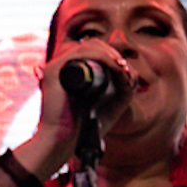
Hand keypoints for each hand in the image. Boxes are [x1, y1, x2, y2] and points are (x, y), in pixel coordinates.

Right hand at [23, 39, 132, 169]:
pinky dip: (102, 57)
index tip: (127, 71)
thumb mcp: (110, 104)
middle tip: (126, 69)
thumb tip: (132, 71)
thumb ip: (121, 89)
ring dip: (111, 54)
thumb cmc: (84, 127)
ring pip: (89, 46)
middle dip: (114, 54)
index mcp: (72, 71)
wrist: (64, 142)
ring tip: (123, 68)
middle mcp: (63, 66)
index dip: (113, 56)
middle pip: (93, 45)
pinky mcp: (53, 70)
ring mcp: (56, 66)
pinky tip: (115, 66)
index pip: (94, 51)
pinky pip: (82, 53)